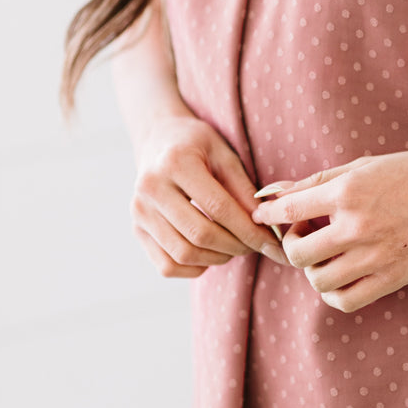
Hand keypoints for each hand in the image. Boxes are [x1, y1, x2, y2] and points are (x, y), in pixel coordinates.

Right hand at [131, 112, 289, 278]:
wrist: (159, 139)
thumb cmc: (197, 145)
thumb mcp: (225, 155)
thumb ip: (243, 190)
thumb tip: (264, 226)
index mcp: (175, 163)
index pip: (219, 208)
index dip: (249, 230)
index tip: (271, 242)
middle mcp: (150, 189)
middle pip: (200, 235)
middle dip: (236, 246)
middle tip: (255, 245)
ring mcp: (139, 212)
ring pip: (184, 254)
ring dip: (218, 258)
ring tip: (235, 247)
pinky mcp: (136, 230)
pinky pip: (167, 266)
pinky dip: (195, 268)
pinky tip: (210, 253)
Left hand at [251, 149, 407, 311]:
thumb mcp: (364, 166)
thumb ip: (317, 180)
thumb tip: (272, 192)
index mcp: (349, 192)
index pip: (290, 209)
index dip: (269, 214)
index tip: (263, 215)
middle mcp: (358, 225)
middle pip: (297, 252)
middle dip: (292, 244)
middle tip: (305, 235)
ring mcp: (376, 256)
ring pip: (319, 280)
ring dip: (312, 270)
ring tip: (325, 256)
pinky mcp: (392, 278)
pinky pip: (346, 300)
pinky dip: (333, 293)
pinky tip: (340, 276)